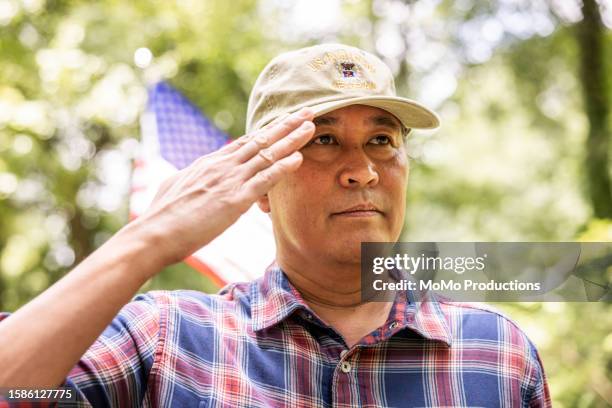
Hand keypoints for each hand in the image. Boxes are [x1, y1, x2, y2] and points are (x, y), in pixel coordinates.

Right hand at [133, 107, 314, 269]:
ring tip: (311, 127)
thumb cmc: (162, 216)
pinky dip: (283, 168)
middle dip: (286, 125)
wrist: (154, 233)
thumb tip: (191, 174)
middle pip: (260, 139)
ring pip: (267, 154)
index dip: (267, 130)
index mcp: (209, 163)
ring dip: (291, 140)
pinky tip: (299, 159)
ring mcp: (229, 180)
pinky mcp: (234, 199)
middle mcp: (222, 165)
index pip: (245, 142)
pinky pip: (264, 180)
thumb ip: (190, 177)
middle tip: (307, 112)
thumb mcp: (175, 187)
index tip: (283, 121)